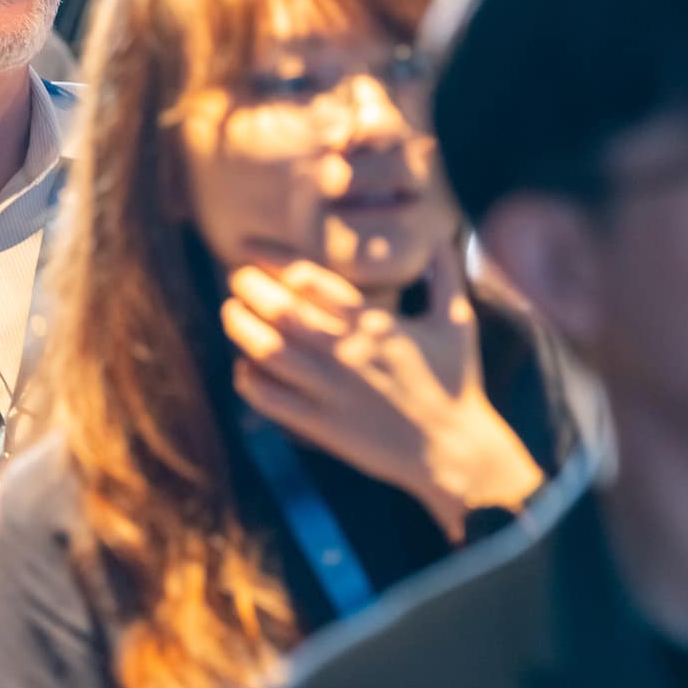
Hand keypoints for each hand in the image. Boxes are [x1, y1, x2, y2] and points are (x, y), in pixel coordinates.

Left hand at [224, 249, 543, 540]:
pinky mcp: (323, 426)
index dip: (274, 262)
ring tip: (230, 311)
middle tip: (237, 279)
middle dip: (250, 288)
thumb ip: (445, 276)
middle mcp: (347, 352)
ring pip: (268, 351)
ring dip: (240, 327)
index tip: (253, 252)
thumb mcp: (457, 323)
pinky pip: (271, 400)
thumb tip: (445, 236)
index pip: (312, 281)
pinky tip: (243, 368)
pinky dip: (249, 381)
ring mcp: (331, 390)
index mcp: (374, 323)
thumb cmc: (457, 384)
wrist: (455, 451)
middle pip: (281, 310)